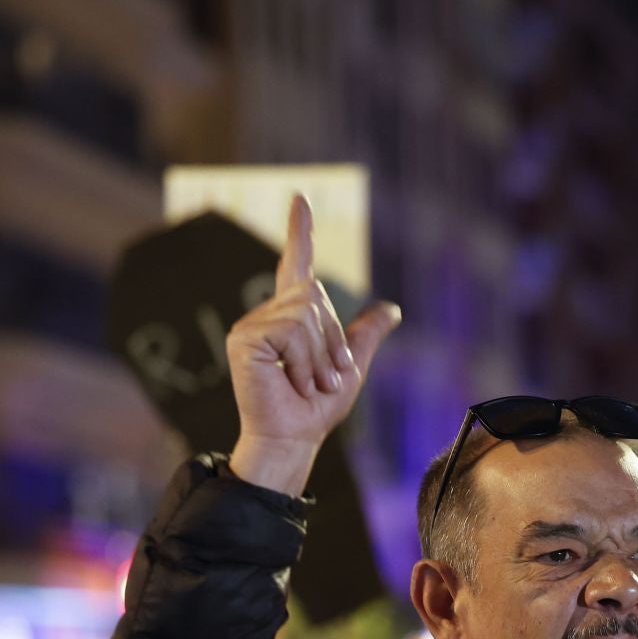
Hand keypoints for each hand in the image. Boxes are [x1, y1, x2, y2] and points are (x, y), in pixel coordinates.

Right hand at [226, 194, 400, 495]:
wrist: (295, 439)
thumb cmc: (317, 410)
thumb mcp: (352, 367)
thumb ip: (365, 335)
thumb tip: (392, 309)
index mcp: (291, 318)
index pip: (296, 266)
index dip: (300, 233)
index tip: (301, 199)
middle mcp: (268, 315)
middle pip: (316, 294)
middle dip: (333, 339)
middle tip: (326, 378)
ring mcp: (252, 325)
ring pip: (307, 312)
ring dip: (321, 354)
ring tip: (310, 382)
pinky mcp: (245, 339)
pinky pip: (292, 329)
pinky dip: (305, 359)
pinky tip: (292, 380)